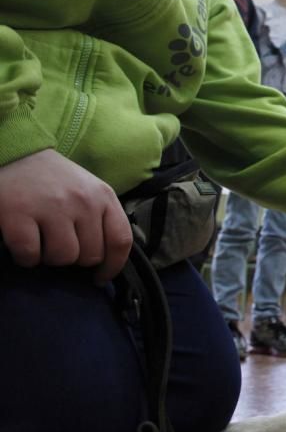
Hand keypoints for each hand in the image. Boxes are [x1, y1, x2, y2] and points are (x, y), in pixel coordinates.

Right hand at [0, 149, 132, 281]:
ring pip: (62, 258)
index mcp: (104, 196)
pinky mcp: (19, 213)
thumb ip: (101, 218)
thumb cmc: (56, 180)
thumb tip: (107, 260)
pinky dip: (25, 257)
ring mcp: (52, 207)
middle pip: (90, 255)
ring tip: (42, 240)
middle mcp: (83, 201)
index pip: (120, 241)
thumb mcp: (89, 191)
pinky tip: (23, 242)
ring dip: (50, 258)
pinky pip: (30, 255)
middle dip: (75, 258)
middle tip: (61, 243)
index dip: (113, 266)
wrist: (18, 154)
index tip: (100, 277)